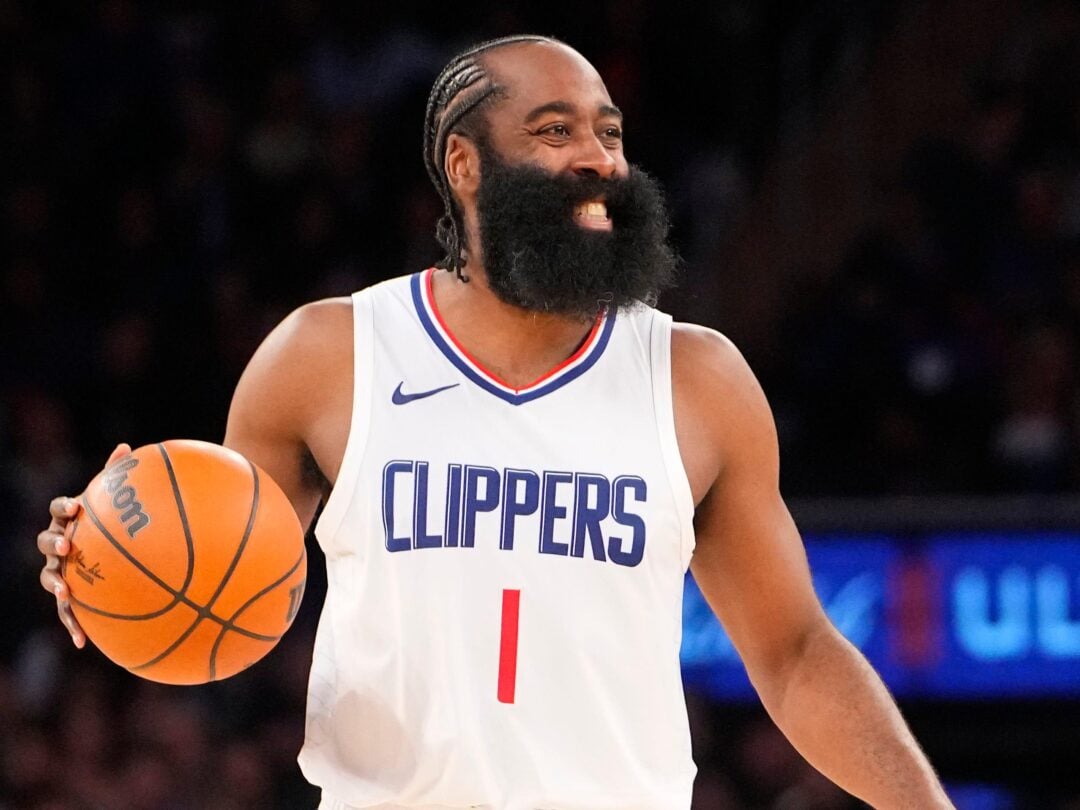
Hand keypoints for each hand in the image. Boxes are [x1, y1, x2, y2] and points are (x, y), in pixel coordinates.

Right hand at [38, 443, 130, 647]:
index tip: (77, 506)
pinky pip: (67, 611)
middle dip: (54, 542)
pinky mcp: (68, 596)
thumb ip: (117, 477)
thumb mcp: (114, 503)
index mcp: (70, 519)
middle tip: (67, 545)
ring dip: (56, 583)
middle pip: (46, 541)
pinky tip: (81, 643)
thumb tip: (126, 447)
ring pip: (49, 576)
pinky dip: (72, 625)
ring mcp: (59, 570)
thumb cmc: (111, 523)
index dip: (65, 505)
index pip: (60, 508)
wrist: (108, 552)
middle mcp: (58, 543)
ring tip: (65, 591)